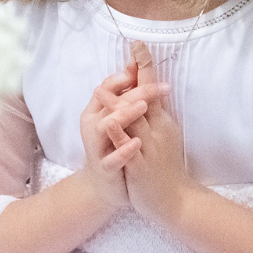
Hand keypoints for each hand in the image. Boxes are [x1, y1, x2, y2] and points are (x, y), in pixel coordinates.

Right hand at [79, 65, 148, 211]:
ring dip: (123, 115)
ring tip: (142, 107)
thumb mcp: (119, 119)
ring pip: (105, 127)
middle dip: (134, 92)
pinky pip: (111, 159)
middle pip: (110, 102)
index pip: (108, 85)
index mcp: (96, 110)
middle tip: (160, 87)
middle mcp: (92, 124)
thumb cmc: (112, 147)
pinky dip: (123, 150)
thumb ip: (124, 95)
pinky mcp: (104, 167)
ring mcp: (96, 146)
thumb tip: (134, 66)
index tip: (144, 65)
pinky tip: (137, 143)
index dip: (126, 75)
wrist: (103, 187)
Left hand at [114, 41, 200, 226]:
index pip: (152, 87)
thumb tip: (143, 87)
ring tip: (105, 87)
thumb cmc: (163, 164)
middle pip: (148, 96)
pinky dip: (121, 135)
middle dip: (141, 72)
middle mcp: (158, 129)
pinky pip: (129, 149)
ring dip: (122, 103)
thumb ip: (150, 110)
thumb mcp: (158, 133)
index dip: (146, 65)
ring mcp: (150, 147)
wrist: (174, 200)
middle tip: (135, 47)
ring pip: (136, 121)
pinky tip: (111, 122)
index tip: (138, 43)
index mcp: (161, 120)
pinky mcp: (141, 166)